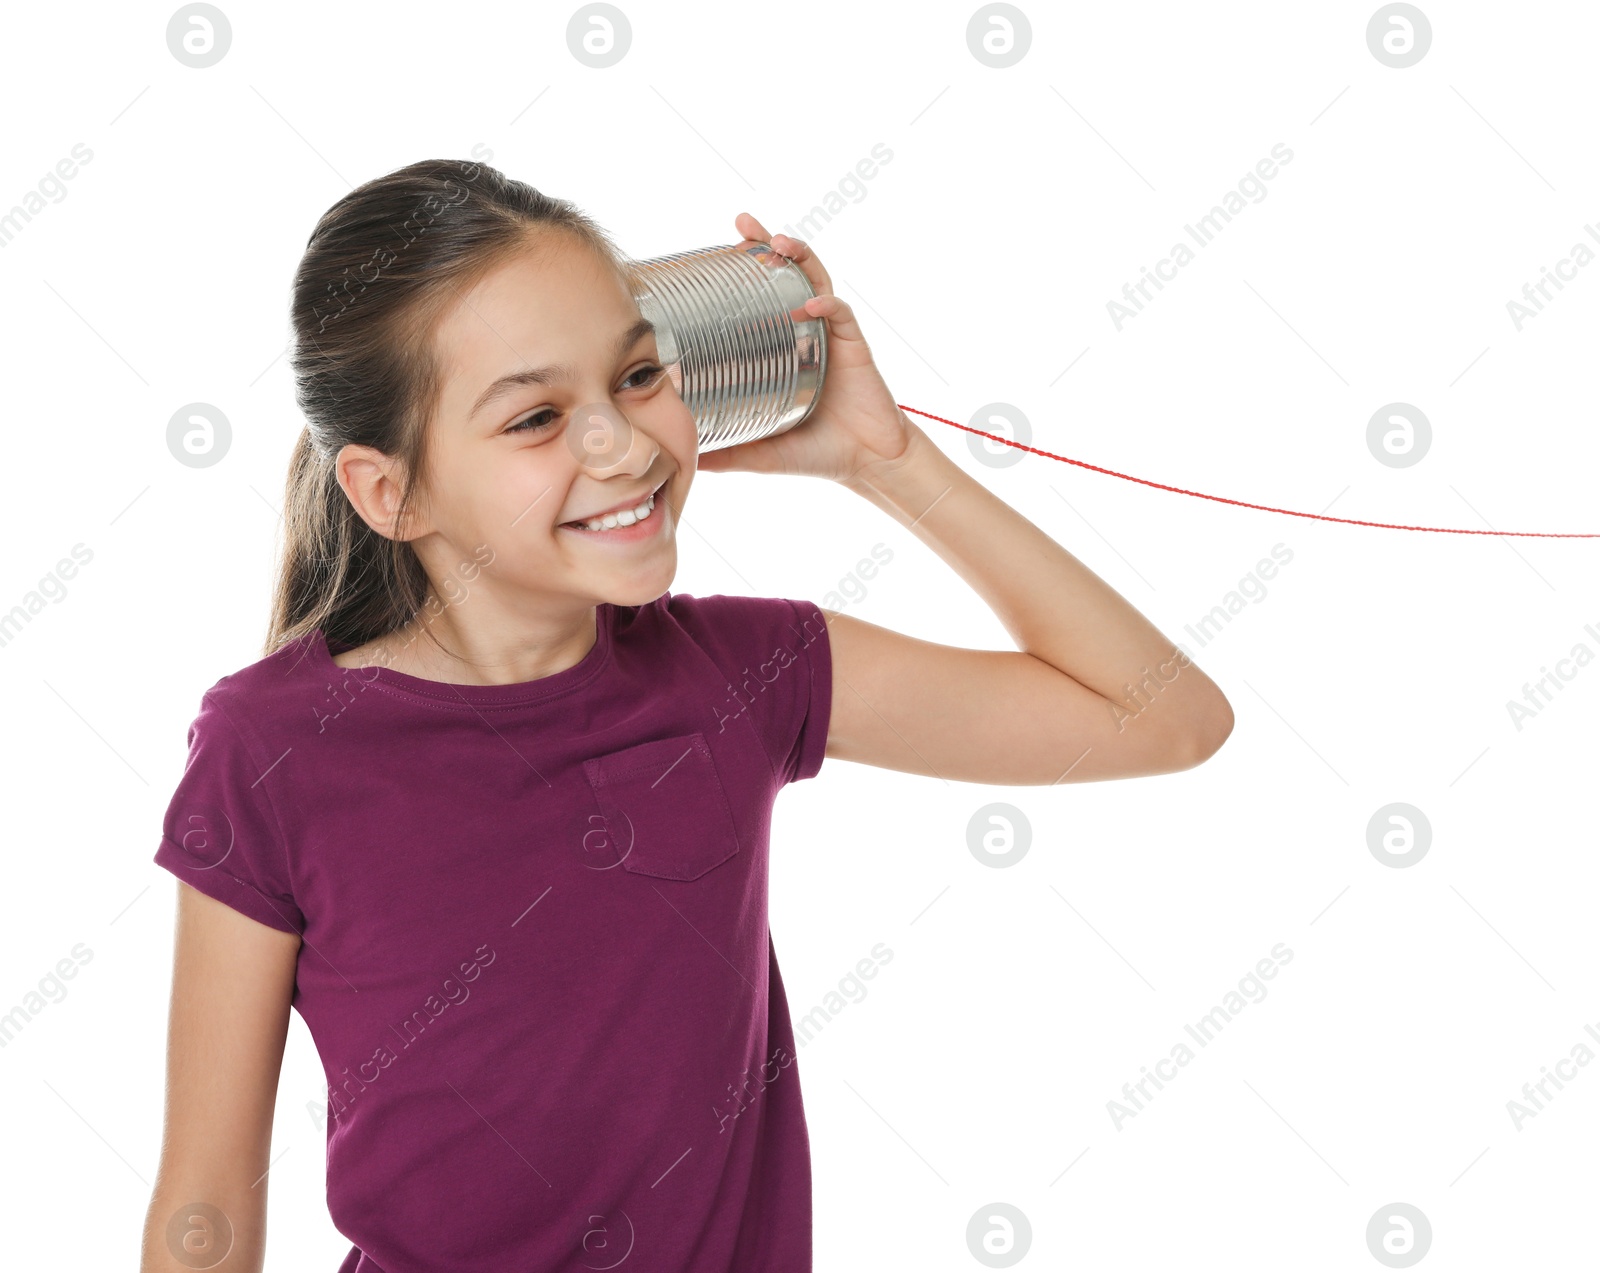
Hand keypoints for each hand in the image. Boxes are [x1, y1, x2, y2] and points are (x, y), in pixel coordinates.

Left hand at [692, 213, 922, 484]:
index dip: (741, 271)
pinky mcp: (855, 346)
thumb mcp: (761, 454)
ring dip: (799, 257)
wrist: (867, 463)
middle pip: (787, 275)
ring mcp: (831, 336)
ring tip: (777, 245)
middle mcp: (806, 333)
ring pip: (816, 281)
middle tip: (743, 225)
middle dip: (766, 245)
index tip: (716, 253)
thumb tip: (685, 462)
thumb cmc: (817, 453)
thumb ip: (726, 455)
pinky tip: (809, 304)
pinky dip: (825, 305)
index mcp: (782, 349)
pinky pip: (840, 315)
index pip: (760, 299)